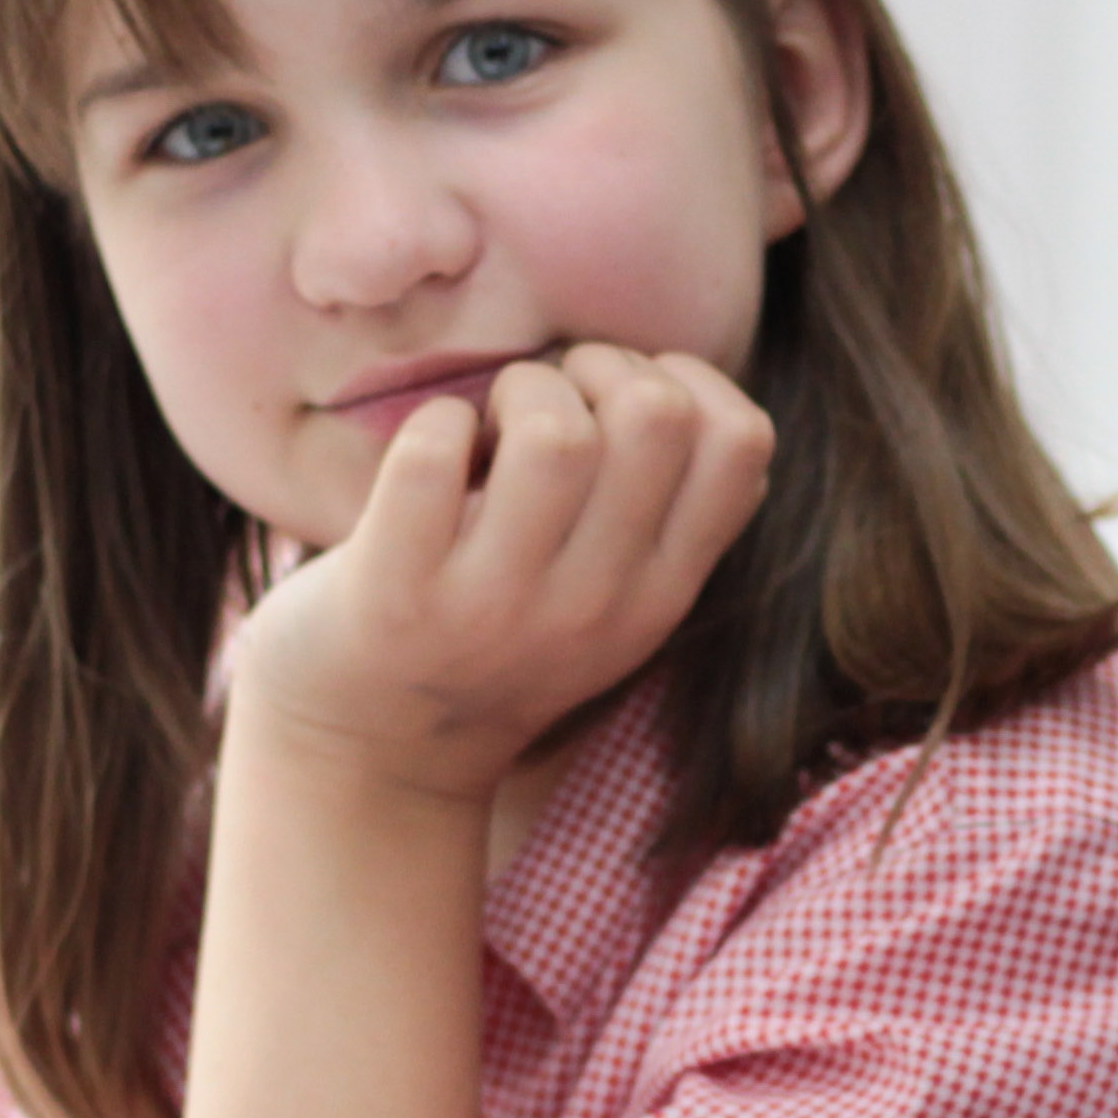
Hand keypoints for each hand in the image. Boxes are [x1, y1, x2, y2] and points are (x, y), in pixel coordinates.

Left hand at [226, 344, 774, 805]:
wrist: (374, 751)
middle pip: (656, 414)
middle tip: (549, 403)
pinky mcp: (397, 595)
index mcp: (660, 592)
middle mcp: (595, 606)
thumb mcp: (611, 601)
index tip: (624, 401)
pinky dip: (433, 423)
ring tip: (491, 428)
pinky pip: (432, 450)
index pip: (742, 443)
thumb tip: (676, 381)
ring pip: (554, 432)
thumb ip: (659, 516)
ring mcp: (497, 605)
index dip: (687, 381)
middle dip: (598, 366)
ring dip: (517, 390)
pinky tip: (433, 455)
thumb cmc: (494, 632)